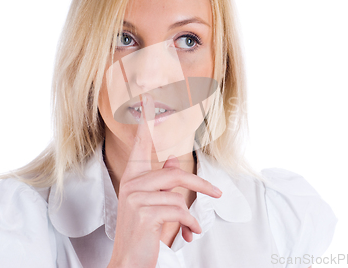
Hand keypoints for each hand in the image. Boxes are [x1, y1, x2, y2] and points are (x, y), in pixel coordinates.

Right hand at [107, 94, 221, 267]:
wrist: (129, 262)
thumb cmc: (143, 233)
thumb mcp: (156, 205)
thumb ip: (164, 182)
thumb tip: (174, 161)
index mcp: (133, 178)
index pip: (142, 144)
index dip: (148, 120)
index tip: (150, 96)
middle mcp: (131, 184)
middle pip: (175, 174)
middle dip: (200, 186)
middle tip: (218, 194)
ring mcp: (134, 198)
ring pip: (178, 194)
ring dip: (191, 214)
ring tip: (193, 227)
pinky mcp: (143, 213)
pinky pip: (178, 210)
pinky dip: (189, 224)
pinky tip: (189, 234)